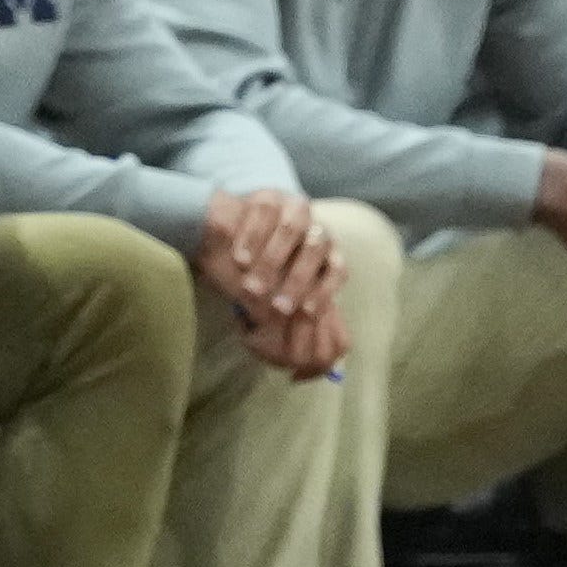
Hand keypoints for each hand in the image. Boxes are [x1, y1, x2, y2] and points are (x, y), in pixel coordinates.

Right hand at [197, 184, 342, 375]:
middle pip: (318, 249)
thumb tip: (305, 371)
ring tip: (251, 286)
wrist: (229, 232)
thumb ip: (296, 327)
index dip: (323, 293)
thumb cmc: (259, 276)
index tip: (301, 315)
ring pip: (292, 229)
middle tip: (276, 307)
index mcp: (328, 254)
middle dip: (297, 282)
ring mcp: (293, 207)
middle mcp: (316, 227)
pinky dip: (250, 238)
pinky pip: (262, 214)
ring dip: (272, 261)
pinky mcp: (268, 195)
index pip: (338, 272)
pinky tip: (238, 258)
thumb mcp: (281, 302)